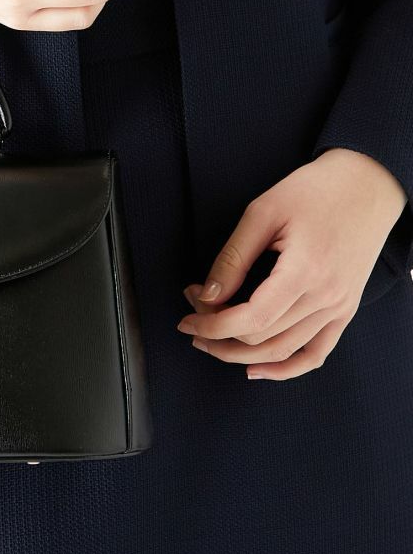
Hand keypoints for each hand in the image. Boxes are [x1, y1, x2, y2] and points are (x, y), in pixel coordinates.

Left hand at [177, 147, 407, 379]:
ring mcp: (339, 307)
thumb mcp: (262, 213)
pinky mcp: (345, 309)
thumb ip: (233, 258)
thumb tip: (208, 294)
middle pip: (263, 338)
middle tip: (193, 316)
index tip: (188, 316)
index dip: (212, 323)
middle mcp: (326, 297)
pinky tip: (256, 368)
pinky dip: (286, 367)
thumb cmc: (313, 191)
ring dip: (242, 354)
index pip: (251, 318)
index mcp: (305, 271)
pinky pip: (316, 353)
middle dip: (218, 334)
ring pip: (284, 351)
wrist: (365, 185)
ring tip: (210, 341)